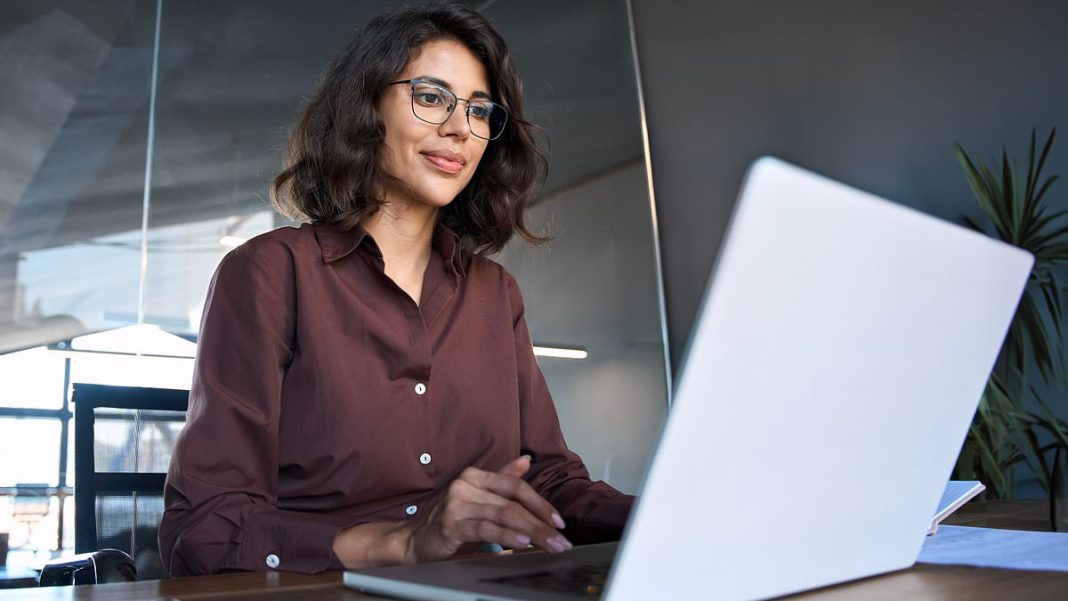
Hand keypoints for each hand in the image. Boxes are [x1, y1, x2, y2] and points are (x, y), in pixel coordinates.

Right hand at [401, 456, 571, 561]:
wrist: (414, 539)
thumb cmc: (450, 519)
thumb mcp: (477, 497)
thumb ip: (502, 479)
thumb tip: (526, 460)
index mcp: (474, 476)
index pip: (516, 486)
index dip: (540, 503)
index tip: (559, 521)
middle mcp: (465, 485)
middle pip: (513, 502)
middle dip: (541, 523)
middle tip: (561, 540)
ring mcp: (457, 504)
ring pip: (504, 515)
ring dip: (532, 532)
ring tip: (550, 544)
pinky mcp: (451, 525)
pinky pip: (486, 529)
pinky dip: (507, 536)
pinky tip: (522, 543)